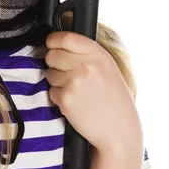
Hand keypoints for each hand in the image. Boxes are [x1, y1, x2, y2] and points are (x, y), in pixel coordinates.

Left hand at [45, 30, 142, 154]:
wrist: (119, 130)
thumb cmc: (113, 99)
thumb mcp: (106, 68)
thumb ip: (85, 54)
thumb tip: (58, 45)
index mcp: (98, 55)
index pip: (66, 38)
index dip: (54, 41)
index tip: (51, 44)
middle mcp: (87, 65)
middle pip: (52, 55)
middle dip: (54, 64)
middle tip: (68, 75)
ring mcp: (75, 81)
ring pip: (49, 74)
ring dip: (57, 83)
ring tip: (77, 92)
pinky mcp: (66, 99)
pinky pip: (51, 91)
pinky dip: (59, 98)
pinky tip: (75, 104)